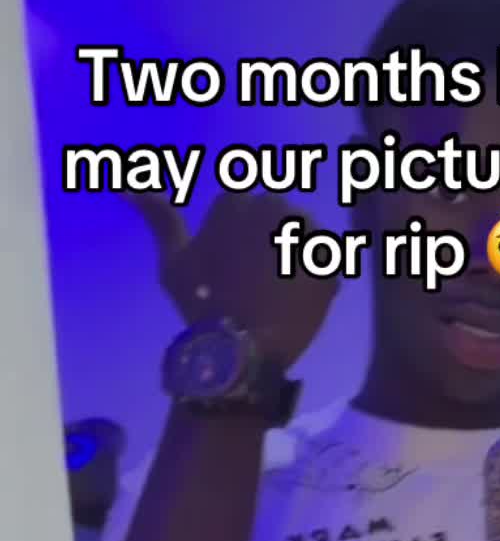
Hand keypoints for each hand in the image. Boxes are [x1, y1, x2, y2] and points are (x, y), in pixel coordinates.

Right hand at [125, 189, 338, 368]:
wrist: (241, 351)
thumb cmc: (201, 306)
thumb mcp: (173, 263)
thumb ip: (159, 220)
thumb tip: (128, 190)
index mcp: (237, 201)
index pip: (245, 210)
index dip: (240, 242)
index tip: (234, 270)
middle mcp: (275, 208)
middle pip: (279, 220)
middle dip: (271, 245)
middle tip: (258, 285)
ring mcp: (307, 235)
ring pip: (305, 240)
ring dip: (296, 260)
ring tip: (279, 294)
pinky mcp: (330, 263)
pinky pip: (327, 266)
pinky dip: (317, 282)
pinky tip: (297, 303)